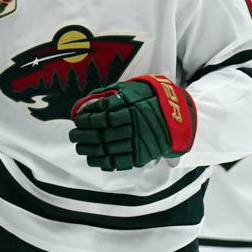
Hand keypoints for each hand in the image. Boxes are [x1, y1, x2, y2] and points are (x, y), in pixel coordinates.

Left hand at [69, 74, 196, 170]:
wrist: (178, 117)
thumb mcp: (132, 89)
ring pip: (109, 151)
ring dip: (90, 150)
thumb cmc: (151, 99)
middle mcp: (134, 128)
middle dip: (83, 136)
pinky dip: (104, 163)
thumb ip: (110, 94)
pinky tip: (93, 159)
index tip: (77, 119)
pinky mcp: (141, 156)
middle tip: (73, 135)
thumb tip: (89, 101)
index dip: (86, 119)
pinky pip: (120, 162)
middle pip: (102, 135)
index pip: (102, 117)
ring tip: (80, 147)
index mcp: (131, 110)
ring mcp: (138, 144)